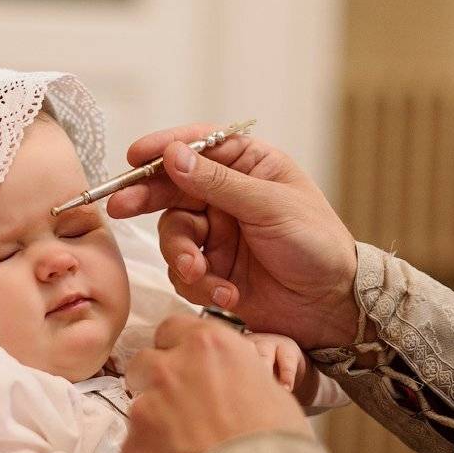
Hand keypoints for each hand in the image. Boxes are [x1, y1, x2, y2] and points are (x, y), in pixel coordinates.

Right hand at [106, 124, 358, 349]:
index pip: (197, 146)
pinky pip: (185, 272)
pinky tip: (227, 294)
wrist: (334, 306)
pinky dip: (199, 284)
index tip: (134, 156)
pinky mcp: (213, 270)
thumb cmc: (317, 244)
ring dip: (180, 255)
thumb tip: (173, 155)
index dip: (163, 147)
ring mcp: (217, 234)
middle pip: (171, 188)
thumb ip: (218, 182)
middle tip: (119, 207)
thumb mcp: (270, 206)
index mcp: (247, 166)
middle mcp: (226, 196)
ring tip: (200, 272)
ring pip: (173, 235)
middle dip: (146, 198)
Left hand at [123, 316, 312, 452]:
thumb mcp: (272, 395)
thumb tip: (232, 389)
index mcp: (210, 346)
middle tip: (182, 411)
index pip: (174, 327)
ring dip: (155, 424)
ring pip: (139, 408)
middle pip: (146, 363)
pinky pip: (135, 448)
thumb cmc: (278, 449)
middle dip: (156, 382)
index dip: (178, 349)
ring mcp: (146, 408)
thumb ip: (238, 379)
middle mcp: (170, 368)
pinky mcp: (130, 448)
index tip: (187, 367)